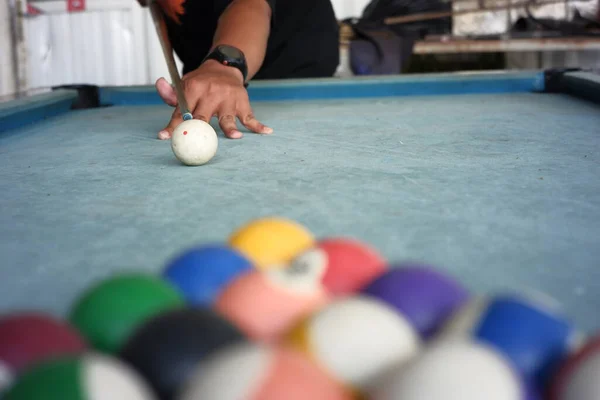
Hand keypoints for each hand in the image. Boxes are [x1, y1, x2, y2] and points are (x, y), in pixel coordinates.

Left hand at [155, 60, 272, 139]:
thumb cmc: (201, 83)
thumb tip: (159, 84)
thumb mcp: (184, 83)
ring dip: (230, 128)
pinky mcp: (242, 103)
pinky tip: (266, 132)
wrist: (224, 67)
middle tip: (195, 141)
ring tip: (234, 136)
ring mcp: (228, 98)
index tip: (164, 137)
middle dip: (198, 129)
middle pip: (203, 116)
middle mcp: (211, 93)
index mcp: (194, 88)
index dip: (173, 125)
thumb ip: (171, 92)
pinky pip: (250, 117)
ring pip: (227, 117)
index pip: (182, 110)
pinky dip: (258, 126)